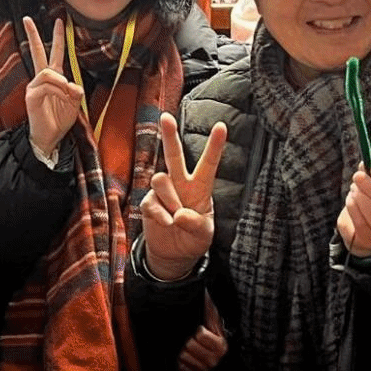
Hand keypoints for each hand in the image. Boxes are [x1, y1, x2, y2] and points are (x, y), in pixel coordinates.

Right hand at [23, 15, 82, 157]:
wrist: (49, 138)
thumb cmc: (59, 121)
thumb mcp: (74, 105)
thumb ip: (76, 93)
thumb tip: (74, 85)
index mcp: (53, 78)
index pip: (54, 53)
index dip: (58, 38)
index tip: (59, 21)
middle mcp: (41, 79)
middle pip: (36, 52)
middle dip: (32, 35)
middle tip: (27, 18)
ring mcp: (34, 86)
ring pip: (48, 72)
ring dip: (61, 83)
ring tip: (67, 95)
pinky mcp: (31, 95)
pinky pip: (47, 85)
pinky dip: (58, 91)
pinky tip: (61, 99)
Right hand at [139, 113, 226, 278]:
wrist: (174, 253)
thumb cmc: (194, 238)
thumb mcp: (204, 234)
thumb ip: (195, 223)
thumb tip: (178, 215)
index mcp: (200, 187)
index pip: (209, 163)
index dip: (215, 145)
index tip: (221, 126)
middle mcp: (180, 184)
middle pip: (174, 155)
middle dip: (169, 136)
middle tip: (166, 117)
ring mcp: (162, 192)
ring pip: (160, 179)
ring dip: (169, 199)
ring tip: (175, 217)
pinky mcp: (148, 203)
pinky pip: (151, 202)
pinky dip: (159, 215)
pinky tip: (165, 224)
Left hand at [178, 294, 227, 370]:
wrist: (207, 346)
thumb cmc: (209, 328)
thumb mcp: (211, 316)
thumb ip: (209, 307)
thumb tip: (204, 292)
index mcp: (221, 345)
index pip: (201, 334)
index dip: (197, 329)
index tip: (199, 328)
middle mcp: (215, 359)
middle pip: (190, 345)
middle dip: (188, 339)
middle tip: (190, 338)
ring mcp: (205, 369)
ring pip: (184, 356)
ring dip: (183, 350)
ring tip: (187, 347)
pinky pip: (182, 367)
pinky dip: (181, 361)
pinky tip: (185, 356)